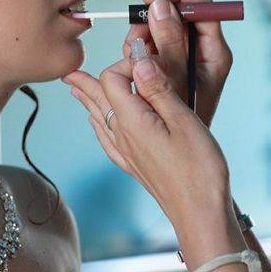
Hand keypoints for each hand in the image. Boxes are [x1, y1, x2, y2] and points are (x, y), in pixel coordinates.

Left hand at [64, 54, 244, 268]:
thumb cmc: (199, 169)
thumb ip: (159, 89)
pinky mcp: (135, 165)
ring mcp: (127, 153)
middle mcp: (123, 136)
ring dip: (89, 100)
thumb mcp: (184, 120)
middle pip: (99, 100)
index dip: (127, 62)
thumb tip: (139, 61)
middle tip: (70, 71)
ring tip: (75, 89)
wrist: (200, 212)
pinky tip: (98, 124)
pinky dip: (100, 125)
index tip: (149, 59)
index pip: (111, 79)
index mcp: (132, 120)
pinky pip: (107, 140)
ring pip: (100, 119)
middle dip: (88, 81)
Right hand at [120, 0, 232, 126]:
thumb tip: (159, 5)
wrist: (184, 162)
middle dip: (152, 20)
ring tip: (132, 55)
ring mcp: (183, 59)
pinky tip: (131, 64)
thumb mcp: (177, 80)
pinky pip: (151, 46)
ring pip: (160, 29)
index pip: (202, 6)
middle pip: (178, 14)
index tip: (151, 1)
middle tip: (136, 37)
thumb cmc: (187, 125)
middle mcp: (202, 52)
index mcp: (214, 52)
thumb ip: (169, 42)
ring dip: (141, 37)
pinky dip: (138, 49)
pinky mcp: (167, 68)